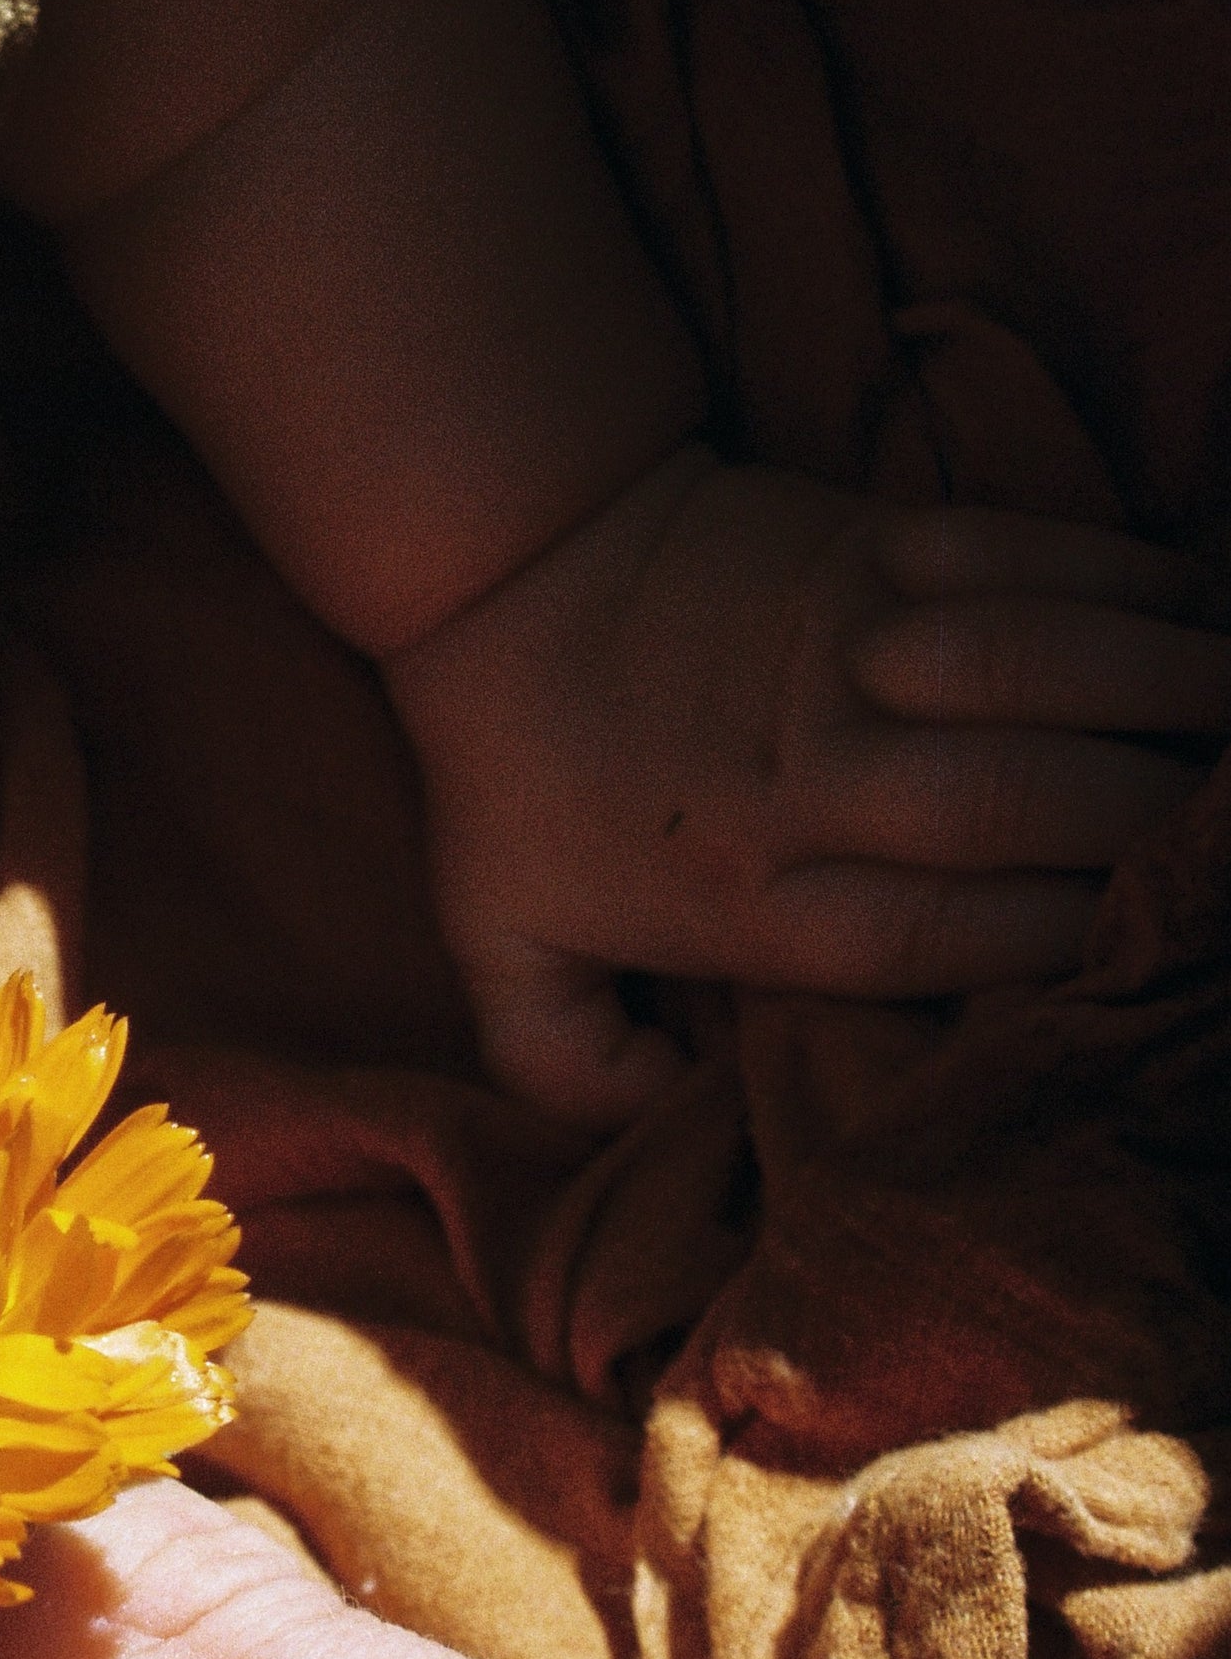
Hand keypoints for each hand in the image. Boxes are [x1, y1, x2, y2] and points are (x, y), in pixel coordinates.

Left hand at [386, 441, 1230, 1120]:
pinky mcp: (869, 542)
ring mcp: (848, 648)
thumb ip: (566, 1064)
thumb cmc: (510, 767)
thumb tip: (663, 1116)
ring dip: (1166, 697)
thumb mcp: (502, 946)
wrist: (500, 564)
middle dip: (1145, 828)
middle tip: (1215, 842)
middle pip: (1023, 812)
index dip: (1068, 948)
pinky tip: (1195, 622)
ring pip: (1046, 675)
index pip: (949, 944)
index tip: (1137, 951)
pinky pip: (1026, 562)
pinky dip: (1124, 587)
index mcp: (750, 895)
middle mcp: (814, 778)